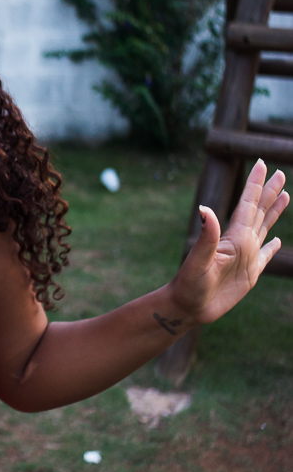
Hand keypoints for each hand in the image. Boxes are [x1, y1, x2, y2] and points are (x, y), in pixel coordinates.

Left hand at [169, 159, 288, 325]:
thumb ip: (205, 237)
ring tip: (285, 195)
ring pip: (265, 228)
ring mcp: (246, 258)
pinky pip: (265, 257)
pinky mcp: (249, 274)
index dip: (255, 184)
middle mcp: (241, 243)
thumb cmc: (189, 285)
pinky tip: (277, 240)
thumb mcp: (197, 261)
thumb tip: (205, 208)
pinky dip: (272, 247)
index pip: (247, 204)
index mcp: (233, 237)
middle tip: (281, 173)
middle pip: (259, 211)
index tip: (262, 164)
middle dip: (270, 192)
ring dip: (274, 211)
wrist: (187, 307)